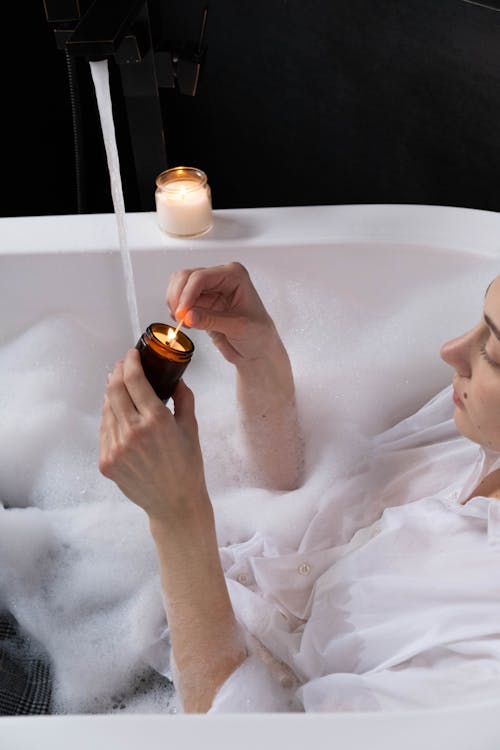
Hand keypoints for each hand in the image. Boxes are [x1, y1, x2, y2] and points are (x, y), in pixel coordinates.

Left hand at [99, 349, 208, 523]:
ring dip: (112, 393)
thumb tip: (176, 379)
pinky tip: (117, 412)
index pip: (135, 381)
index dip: (130, 362)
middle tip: (122, 365)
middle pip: (114, 390)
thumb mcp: (190, 428)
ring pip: (107, 409)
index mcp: (156, 421)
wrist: (174, 502)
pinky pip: (104, 430)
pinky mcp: (107, 461)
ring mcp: (116, 448)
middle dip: (117, 372)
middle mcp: (133, 432)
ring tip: (119, 387)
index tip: (131, 354)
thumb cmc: (187, 466)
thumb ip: (183, 399)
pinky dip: (110, 416)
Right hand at [166, 262, 279, 364]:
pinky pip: (179, 300)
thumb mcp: (238, 328)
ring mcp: (209, 289)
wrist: (258, 350)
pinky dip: (177, 311)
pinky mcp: (201, 302)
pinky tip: (187, 323)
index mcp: (234, 276)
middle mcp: (220, 278)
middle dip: (178, 298)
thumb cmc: (258, 335)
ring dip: (175, 303)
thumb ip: (211, 320)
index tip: (182, 313)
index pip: (201, 277)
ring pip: (179, 286)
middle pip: (185, 277)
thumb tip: (188, 315)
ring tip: (183, 321)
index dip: (187, 294)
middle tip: (180, 318)